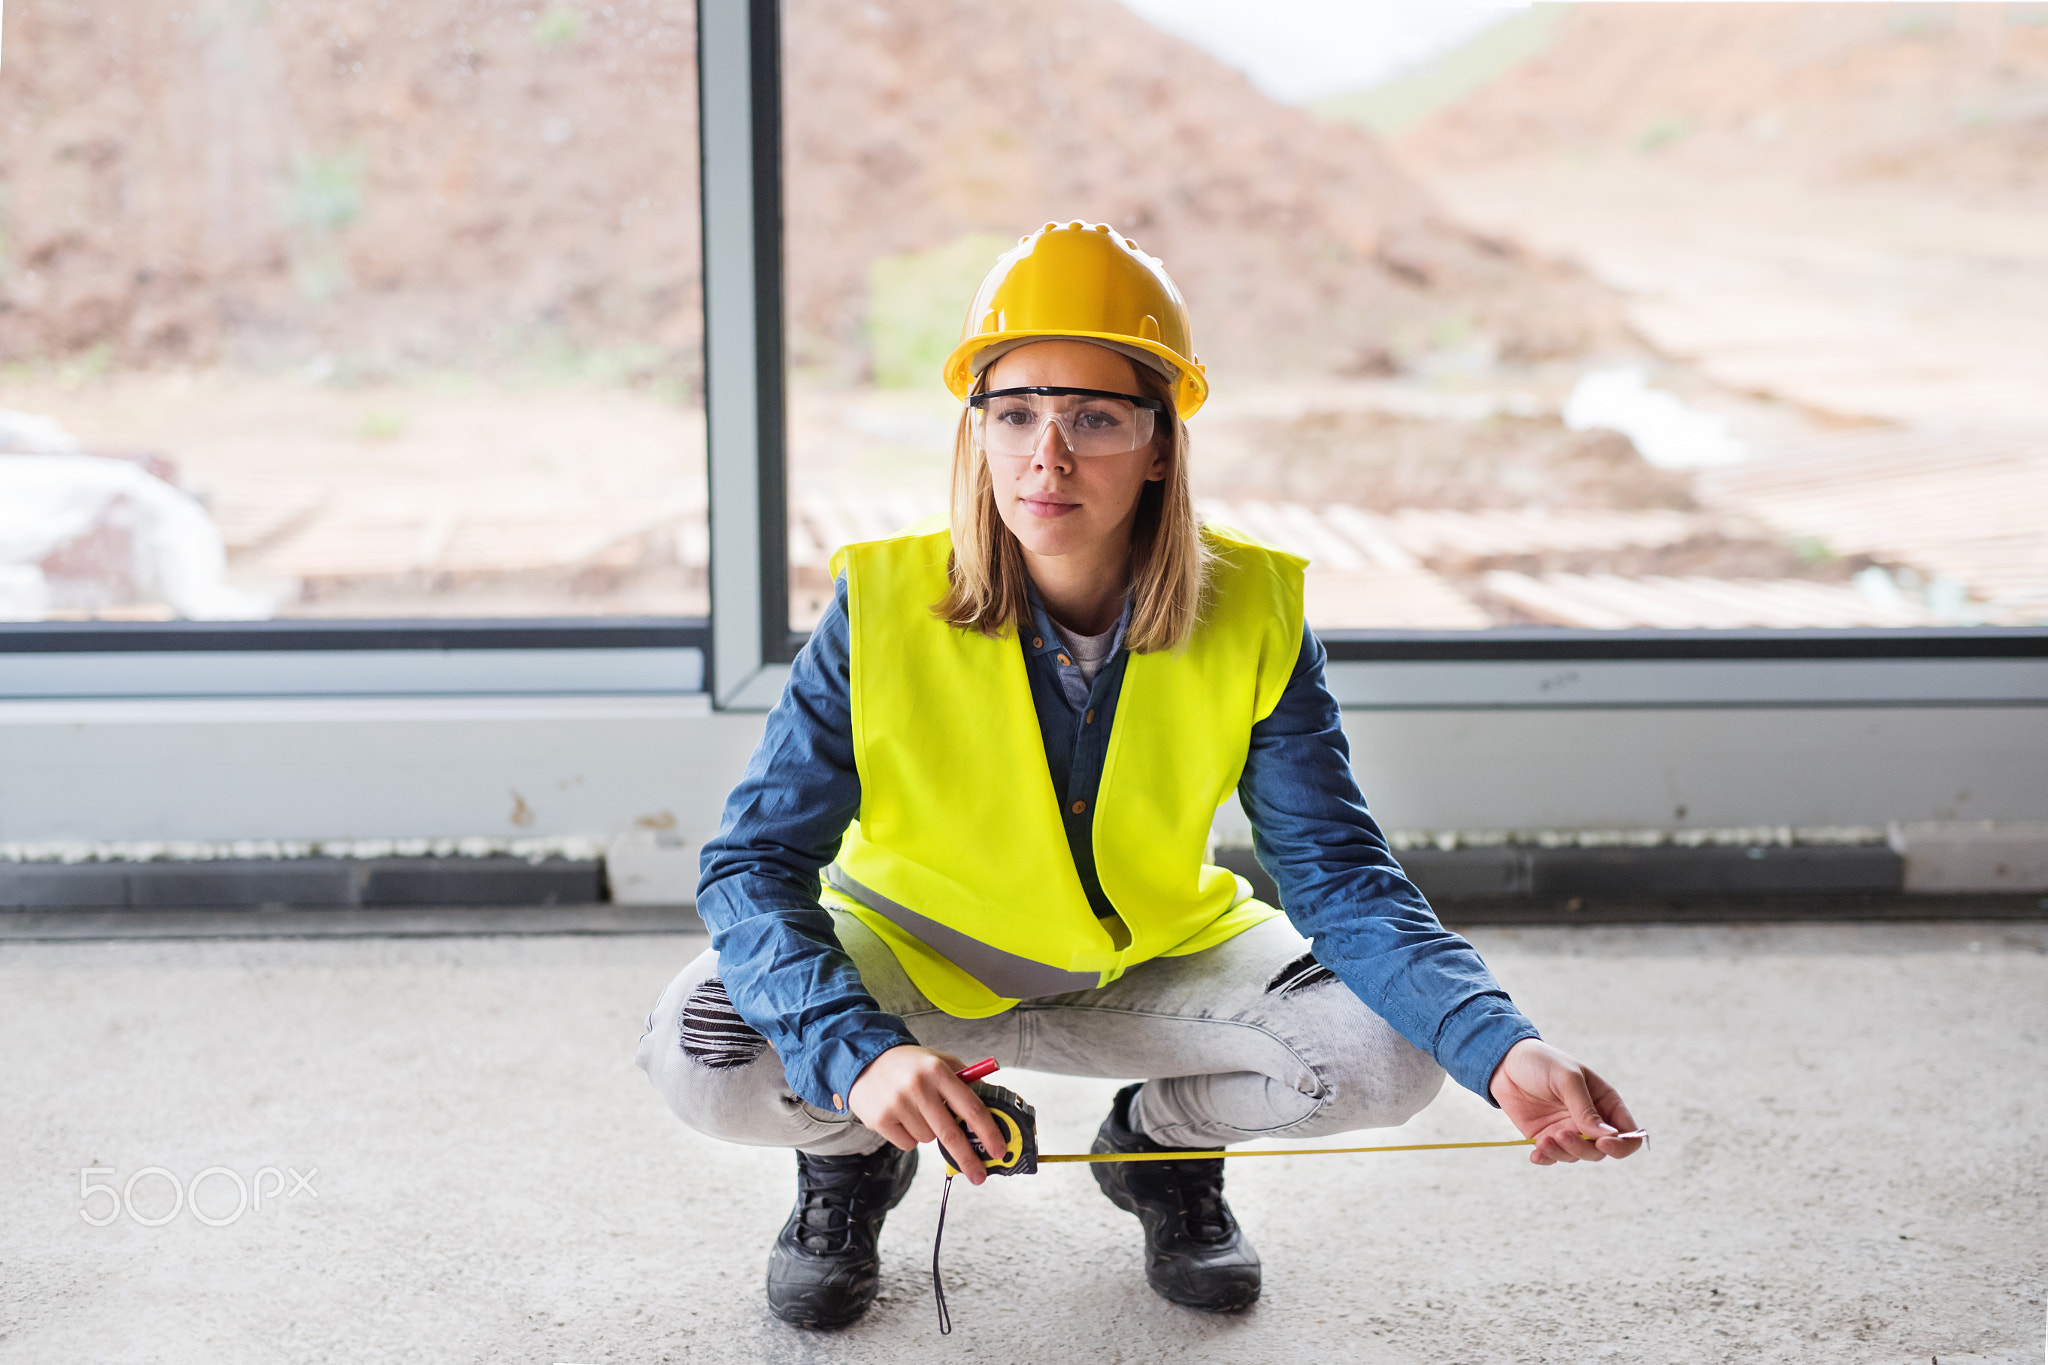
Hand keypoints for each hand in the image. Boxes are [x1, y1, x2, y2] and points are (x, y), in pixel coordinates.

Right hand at [847, 1045, 1007, 1185]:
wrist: (865, 1059)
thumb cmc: (910, 1065)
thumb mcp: (939, 1061)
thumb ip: (965, 1081)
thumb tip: (990, 1110)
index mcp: (938, 1071)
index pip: (971, 1107)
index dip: (988, 1132)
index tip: (998, 1150)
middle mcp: (918, 1087)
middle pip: (951, 1134)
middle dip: (967, 1159)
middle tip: (979, 1176)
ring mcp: (898, 1104)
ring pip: (928, 1139)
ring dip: (929, 1133)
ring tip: (916, 1110)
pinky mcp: (880, 1120)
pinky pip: (908, 1144)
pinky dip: (909, 1136)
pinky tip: (900, 1117)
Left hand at [1488, 1038, 1642, 1165]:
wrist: (1505, 1062)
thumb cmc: (1542, 1062)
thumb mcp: (1566, 1078)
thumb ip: (1585, 1108)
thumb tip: (1608, 1136)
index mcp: (1605, 1102)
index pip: (1628, 1133)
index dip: (1621, 1144)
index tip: (1603, 1143)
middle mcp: (1590, 1121)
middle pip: (1601, 1151)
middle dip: (1584, 1149)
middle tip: (1562, 1135)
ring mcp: (1568, 1130)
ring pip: (1577, 1156)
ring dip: (1562, 1153)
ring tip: (1544, 1140)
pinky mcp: (1546, 1137)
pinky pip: (1552, 1157)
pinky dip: (1546, 1159)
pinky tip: (1535, 1153)